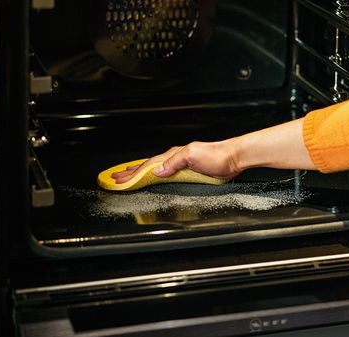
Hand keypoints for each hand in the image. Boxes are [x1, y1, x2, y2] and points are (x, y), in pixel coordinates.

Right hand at [111, 140, 240, 183]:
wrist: (233, 157)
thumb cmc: (217, 155)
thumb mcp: (192, 155)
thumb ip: (174, 162)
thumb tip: (156, 170)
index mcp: (173, 155)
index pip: (148, 166)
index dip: (133, 174)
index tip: (119, 179)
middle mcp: (175, 159)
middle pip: (148, 167)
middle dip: (131, 172)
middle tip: (116, 177)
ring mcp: (181, 165)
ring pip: (155, 169)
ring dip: (140, 173)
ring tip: (128, 175)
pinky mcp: (189, 171)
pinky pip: (166, 174)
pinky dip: (155, 175)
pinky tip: (153, 177)